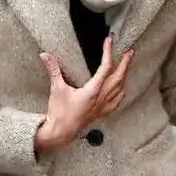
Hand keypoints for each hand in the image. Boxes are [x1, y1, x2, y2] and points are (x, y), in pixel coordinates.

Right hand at [34, 37, 132, 152]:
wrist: (60, 133)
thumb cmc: (58, 112)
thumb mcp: (56, 89)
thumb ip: (53, 70)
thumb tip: (45, 55)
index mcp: (92, 91)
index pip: (105, 68)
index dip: (108, 53)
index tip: (108, 42)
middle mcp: (100, 98)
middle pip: (118, 78)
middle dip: (125, 64)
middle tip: (130, 52)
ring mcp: (102, 106)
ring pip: (120, 89)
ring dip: (124, 76)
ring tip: (127, 66)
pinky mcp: (100, 113)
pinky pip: (116, 102)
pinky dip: (120, 92)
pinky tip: (121, 89)